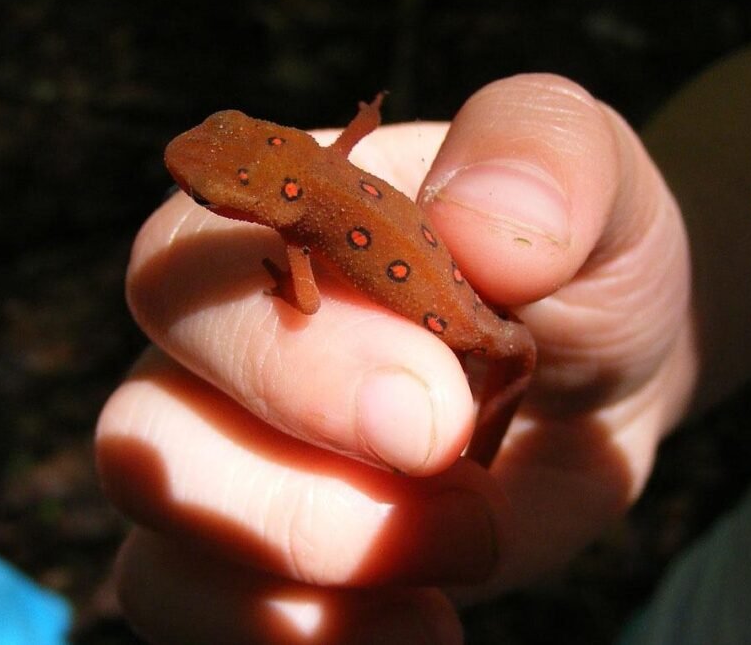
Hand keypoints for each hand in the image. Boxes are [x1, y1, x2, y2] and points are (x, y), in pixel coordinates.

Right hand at [96, 74, 694, 642]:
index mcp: (269, 227)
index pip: (181, 272)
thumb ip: (543, 153)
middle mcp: (221, 347)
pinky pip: (196, 612)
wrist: (604, 374)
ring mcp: (229, 458)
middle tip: (451, 477)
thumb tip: (477, 215)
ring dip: (308, 578)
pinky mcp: (259, 557)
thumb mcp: (597, 181)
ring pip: (160, 551)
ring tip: (464, 546)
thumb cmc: (576, 262)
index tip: (438, 412)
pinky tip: (425, 619)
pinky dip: (309, 633)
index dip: (288, 360)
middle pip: (146, 435)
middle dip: (294, 498)